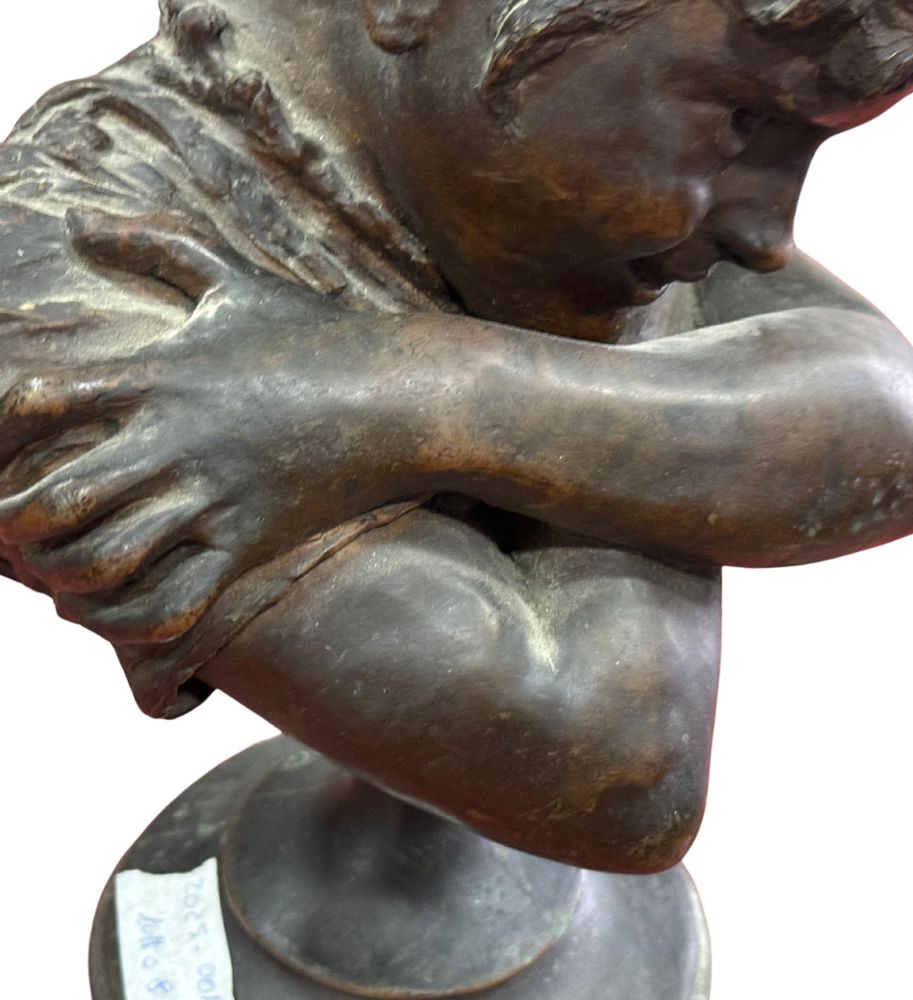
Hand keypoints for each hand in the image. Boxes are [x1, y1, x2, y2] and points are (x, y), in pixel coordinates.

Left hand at [0, 211, 413, 643]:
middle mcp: (176, 439)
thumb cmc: (319, 334)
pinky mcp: (251, 543)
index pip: (32, 403)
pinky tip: (116, 610)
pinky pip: (173, 604)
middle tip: (16, 531)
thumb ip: (152, 241)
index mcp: (159, 374)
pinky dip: (129, 622)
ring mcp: (215, 496)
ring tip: (58, 577)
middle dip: (14, 526)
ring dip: (63, 579)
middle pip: (53, 500)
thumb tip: (76, 217)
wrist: (406, 398)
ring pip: (105, 561)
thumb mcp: (234, 277)